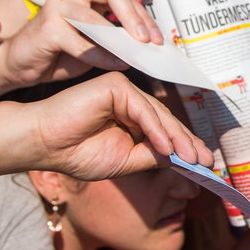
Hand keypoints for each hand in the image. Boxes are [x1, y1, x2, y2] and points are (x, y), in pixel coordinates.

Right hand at [0, 0, 158, 95]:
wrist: (20, 63)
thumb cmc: (61, 51)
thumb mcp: (96, 40)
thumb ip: (118, 35)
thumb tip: (151, 43)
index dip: (144, 13)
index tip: (159, 36)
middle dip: (136, 15)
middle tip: (151, 39)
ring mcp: (56, 5)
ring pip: (95, 15)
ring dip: (120, 35)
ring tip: (137, 50)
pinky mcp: (46, 26)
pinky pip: (80, 41)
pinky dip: (101, 55)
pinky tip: (116, 63)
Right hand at [30, 72, 210, 177]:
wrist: (43, 145)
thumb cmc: (77, 153)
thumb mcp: (125, 160)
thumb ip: (153, 155)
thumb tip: (183, 157)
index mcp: (132, 118)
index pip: (164, 131)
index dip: (184, 146)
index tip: (204, 164)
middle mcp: (130, 100)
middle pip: (166, 121)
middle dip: (187, 142)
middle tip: (206, 161)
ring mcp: (124, 90)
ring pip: (158, 115)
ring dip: (177, 138)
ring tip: (191, 158)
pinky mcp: (115, 85)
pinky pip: (142, 110)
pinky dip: (156, 129)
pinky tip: (166, 147)